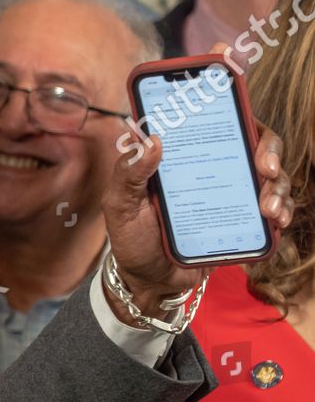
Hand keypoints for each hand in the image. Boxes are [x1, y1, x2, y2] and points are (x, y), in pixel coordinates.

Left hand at [104, 120, 291, 321]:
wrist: (149, 282)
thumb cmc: (131, 237)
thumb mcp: (119, 205)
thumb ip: (127, 173)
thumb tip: (152, 139)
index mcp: (181, 158)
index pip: (216, 125)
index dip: (239, 119)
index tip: (248, 130)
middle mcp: (210, 171)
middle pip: (254, 147)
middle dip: (270, 153)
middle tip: (266, 171)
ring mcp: (230, 196)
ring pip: (270, 178)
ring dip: (278, 189)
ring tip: (269, 209)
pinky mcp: (242, 222)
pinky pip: (273, 211)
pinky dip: (282, 213)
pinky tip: (276, 222)